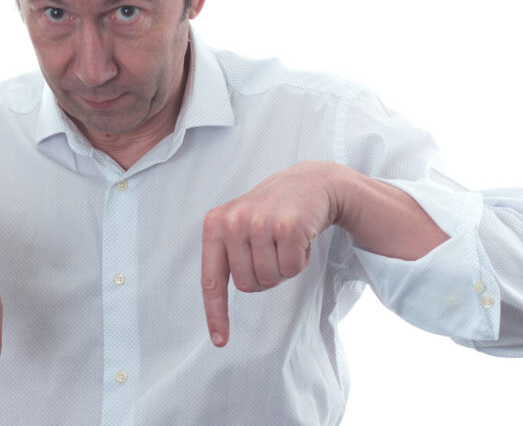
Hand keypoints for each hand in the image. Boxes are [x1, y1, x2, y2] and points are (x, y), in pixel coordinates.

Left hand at [200, 161, 341, 346]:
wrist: (311, 183)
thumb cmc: (273, 211)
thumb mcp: (239, 223)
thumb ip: (226, 252)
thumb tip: (213, 300)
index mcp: (215, 223)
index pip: (211, 279)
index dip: (216, 313)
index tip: (220, 340)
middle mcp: (234, 222)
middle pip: (247, 286)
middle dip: (264, 276)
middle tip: (273, 250)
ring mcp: (260, 222)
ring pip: (270, 279)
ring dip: (283, 268)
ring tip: (286, 241)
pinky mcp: (288, 226)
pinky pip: (292, 269)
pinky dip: (301, 261)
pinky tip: (301, 238)